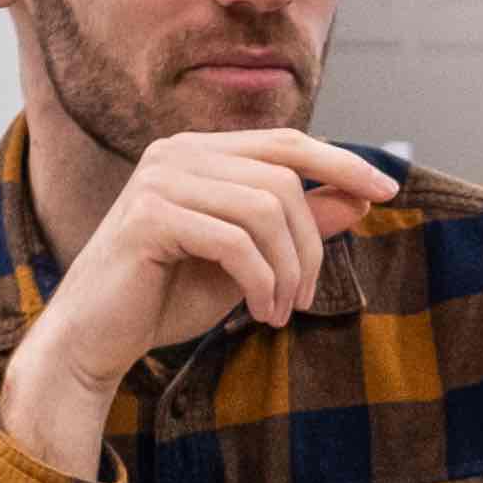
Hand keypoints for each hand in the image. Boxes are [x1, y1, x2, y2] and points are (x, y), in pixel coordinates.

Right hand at [0, 127, 388, 464]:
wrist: (95, 339)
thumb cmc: (165, 297)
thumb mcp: (247, 260)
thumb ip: (297, 223)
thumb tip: (359, 196)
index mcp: (200, 153)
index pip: (287, 143)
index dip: (342, 163)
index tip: (388, 191)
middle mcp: (177, 153)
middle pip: (283, 179)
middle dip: (310, 244)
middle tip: (304, 298)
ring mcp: (160, 180)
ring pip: (265, 209)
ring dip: (287, 270)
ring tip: (278, 312)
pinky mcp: (149, 217)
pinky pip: (235, 241)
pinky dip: (261, 282)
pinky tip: (258, 312)